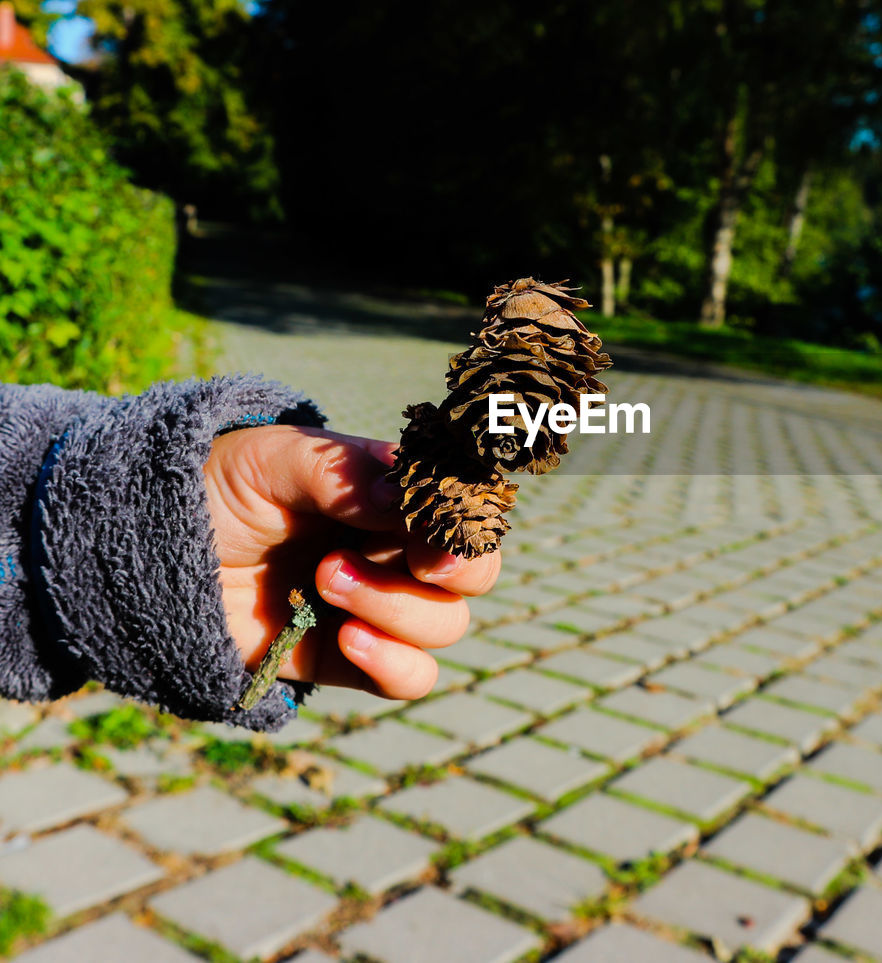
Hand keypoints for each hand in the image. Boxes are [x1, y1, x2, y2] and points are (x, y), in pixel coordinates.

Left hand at [203, 425, 498, 698]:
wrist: (149, 554)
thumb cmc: (217, 489)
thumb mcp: (273, 459)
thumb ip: (342, 472)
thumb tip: (403, 495)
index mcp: (392, 495)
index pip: (463, 506)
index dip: (466, 518)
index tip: (441, 522)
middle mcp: (395, 551)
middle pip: (476, 571)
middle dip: (461, 568)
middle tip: (425, 561)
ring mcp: (376, 607)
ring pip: (445, 625)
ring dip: (398, 607)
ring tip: (326, 581)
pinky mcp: (348, 660)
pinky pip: (410, 677)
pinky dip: (393, 663)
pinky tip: (346, 638)